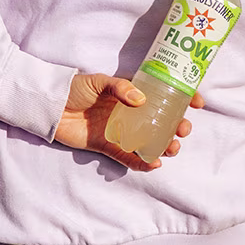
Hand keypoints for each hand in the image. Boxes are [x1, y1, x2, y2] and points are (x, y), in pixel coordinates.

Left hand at [54, 73, 204, 171]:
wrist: (48, 106)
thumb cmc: (73, 88)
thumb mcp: (98, 80)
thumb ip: (119, 87)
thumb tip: (141, 99)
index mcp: (130, 93)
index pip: (161, 94)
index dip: (182, 97)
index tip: (196, 103)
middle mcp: (129, 113)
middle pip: (160, 121)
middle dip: (177, 126)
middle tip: (183, 130)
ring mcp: (120, 130)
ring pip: (148, 141)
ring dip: (164, 145)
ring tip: (172, 148)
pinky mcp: (107, 146)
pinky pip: (128, 157)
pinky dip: (142, 162)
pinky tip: (154, 163)